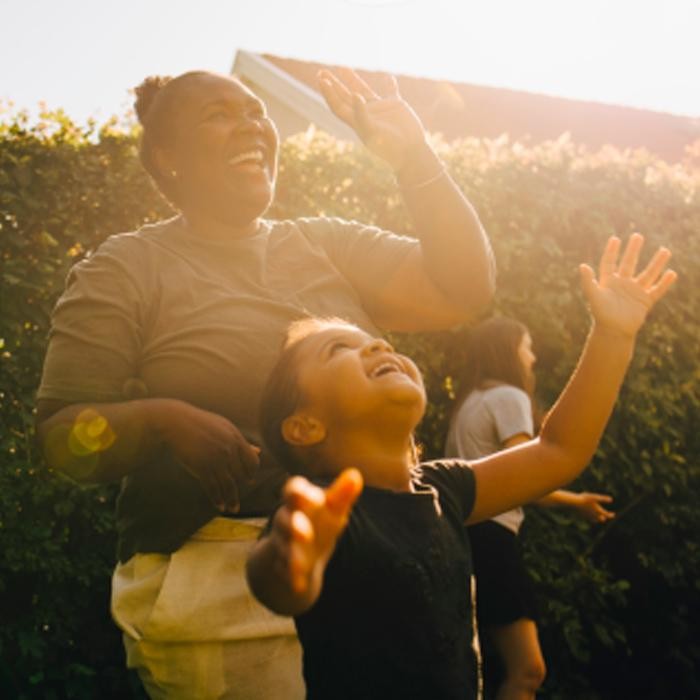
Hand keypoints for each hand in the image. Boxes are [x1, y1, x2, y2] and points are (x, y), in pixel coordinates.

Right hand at [155, 400, 259, 512]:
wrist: (176, 422)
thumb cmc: (200, 424)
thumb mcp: (224, 429)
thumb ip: (241, 442)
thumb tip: (258, 451)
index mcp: (236, 438)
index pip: (252, 461)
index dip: (251, 472)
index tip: (249, 480)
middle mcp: (229, 449)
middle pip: (241, 475)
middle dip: (239, 488)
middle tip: (236, 501)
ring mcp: (216, 458)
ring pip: (229, 484)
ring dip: (231, 500)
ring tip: (233, 509)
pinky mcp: (202, 466)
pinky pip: (213, 487)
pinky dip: (217, 499)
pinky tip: (219, 506)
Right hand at [269, 469, 362, 594]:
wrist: (301, 549)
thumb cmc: (320, 520)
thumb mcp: (333, 508)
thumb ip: (342, 494)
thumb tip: (355, 475)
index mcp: (299, 500)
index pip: (293, 490)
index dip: (302, 493)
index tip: (317, 499)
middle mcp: (287, 519)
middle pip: (283, 518)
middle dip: (292, 525)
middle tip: (306, 533)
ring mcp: (282, 542)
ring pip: (283, 546)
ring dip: (291, 554)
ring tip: (300, 564)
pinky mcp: (284, 564)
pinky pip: (284, 570)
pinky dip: (291, 577)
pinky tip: (299, 584)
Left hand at [318, 68, 426, 171]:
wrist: (410, 152)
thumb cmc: (389, 146)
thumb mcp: (373, 132)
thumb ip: (362, 115)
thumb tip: (354, 95)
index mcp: (357, 121)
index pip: (338, 105)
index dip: (329, 93)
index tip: (322, 80)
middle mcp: (366, 113)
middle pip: (345, 96)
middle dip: (334, 84)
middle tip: (322, 72)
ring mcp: (380, 109)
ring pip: (363, 90)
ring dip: (352, 79)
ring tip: (342, 66)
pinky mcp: (395, 105)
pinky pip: (390, 91)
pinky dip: (389, 83)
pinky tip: (387, 77)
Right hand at [573, 491, 614, 522]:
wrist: (574, 503)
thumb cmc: (585, 499)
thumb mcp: (595, 497)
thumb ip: (603, 499)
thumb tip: (611, 499)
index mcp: (598, 511)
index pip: (607, 515)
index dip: (611, 515)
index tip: (613, 514)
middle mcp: (594, 515)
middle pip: (601, 519)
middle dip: (604, 517)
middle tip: (605, 516)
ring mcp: (588, 516)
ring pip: (595, 520)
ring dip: (597, 519)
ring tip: (598, 516)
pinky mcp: (583, 516)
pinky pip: (588, 519)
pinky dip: (591, 518)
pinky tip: (589, 514)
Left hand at [580, 234, 676, 336]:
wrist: (613, 332)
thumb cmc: (601, 314)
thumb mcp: (594, 296)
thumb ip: (588, 281)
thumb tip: (582, 266)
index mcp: (608, 282)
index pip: (609, 263)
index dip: (611, 252)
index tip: (615, 239)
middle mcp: (622, 285)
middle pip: (629, 264)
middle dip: (633, 250)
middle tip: (638, 236)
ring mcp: (635, 292)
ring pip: (648, 274)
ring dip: (656, 263)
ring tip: (664, 250)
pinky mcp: (645, 301)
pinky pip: (657, 289)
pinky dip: (665, 282)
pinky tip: (671, 273)